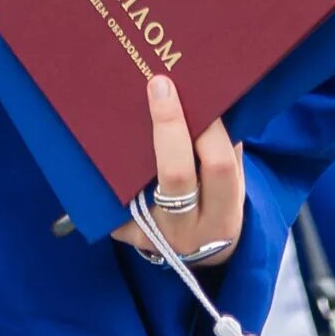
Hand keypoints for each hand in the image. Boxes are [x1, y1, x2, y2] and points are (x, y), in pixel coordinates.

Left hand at [111, 76, 245, 265]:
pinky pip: (113, 197)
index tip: (194, 93)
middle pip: (176, 176)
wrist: (197, 250)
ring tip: (128, 100)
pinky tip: (101, 133)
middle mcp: (187, 232)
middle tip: (159, 85)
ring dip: (133, 142)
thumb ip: (225, 151)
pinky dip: (108, 167)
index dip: (208, 130)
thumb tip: (209, 99)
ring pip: (138, 183)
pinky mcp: (124, 235)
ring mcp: (152, 236)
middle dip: (169, 127)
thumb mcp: (233, 185)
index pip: (218, 168)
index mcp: (222, 217)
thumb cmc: (216, 202)